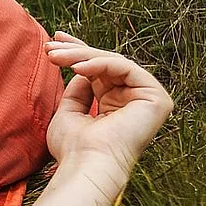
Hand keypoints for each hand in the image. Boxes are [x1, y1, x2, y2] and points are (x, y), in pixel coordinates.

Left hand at [43, 32, 173, 168]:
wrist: (87, 165)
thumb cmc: (74, 147)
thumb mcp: (70, 111)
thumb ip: (79, 90)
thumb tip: (81, 68)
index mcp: (117, 106)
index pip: (101, 72)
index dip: (79, 53)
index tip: (54, 40)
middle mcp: (135, 102)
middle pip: (107, 64)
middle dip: (76, 51)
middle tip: (49, 45)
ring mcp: (149, 100)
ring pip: (114, 63)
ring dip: (81, 55)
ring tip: (55, 56)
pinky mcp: (156, 99)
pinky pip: (126, 68)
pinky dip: (100, 63)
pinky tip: (76, 67)